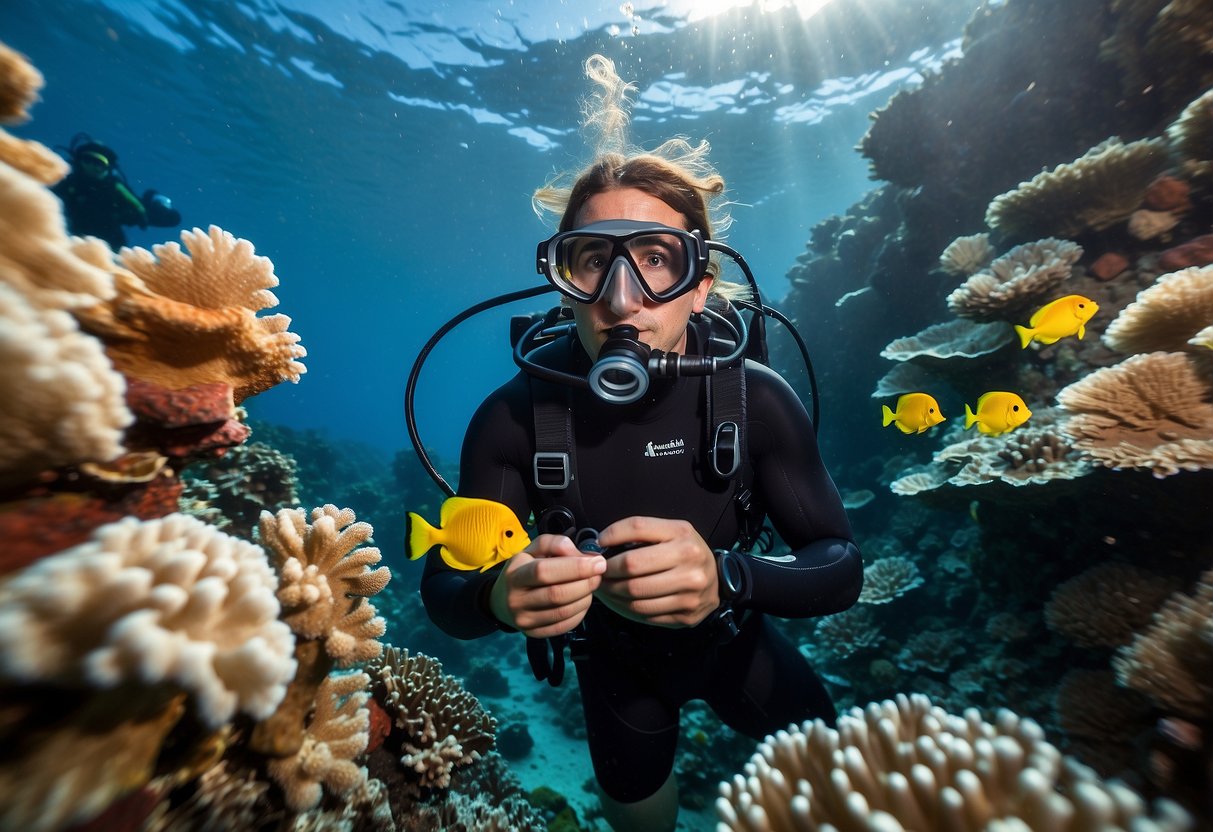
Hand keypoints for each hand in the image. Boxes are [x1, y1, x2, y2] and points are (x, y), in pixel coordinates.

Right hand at [488, 534, 605, 638]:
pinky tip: (583, 601)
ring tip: (591, 586)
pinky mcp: (534, 634)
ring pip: (563, 612)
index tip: (597, 563)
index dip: (575, 567)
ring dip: (585, 598)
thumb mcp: (532, 549)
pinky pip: (563, 626)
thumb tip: (581, 555)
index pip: (545, 572)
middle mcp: (516, 599)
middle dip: (585, 583)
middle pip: (557, 594)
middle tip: (599, 574)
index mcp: (515, 574)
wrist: (501, 600)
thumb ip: (555, 544)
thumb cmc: (523, 570)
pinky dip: (580, 613)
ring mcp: (524, 620)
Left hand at [593, 516, 718, 627]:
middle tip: (597, 572)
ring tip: (604, 587)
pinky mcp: (686, 613)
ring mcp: (690, 590)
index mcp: (682, 534)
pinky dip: (625, 608)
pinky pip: (645, 613)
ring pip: (635, 594)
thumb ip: (641, 532)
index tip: (599, 543)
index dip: (612, 534)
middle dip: (607, 570)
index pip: (637, 527)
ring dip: (612, 592)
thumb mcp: (670, 532)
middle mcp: (689, 560)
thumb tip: (602, 542)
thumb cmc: (685, 553)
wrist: (716, 580)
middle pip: (632, 565)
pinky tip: (619, 601)